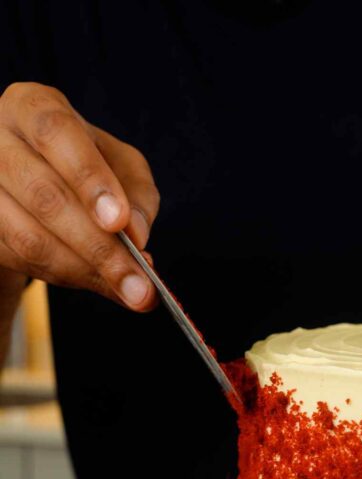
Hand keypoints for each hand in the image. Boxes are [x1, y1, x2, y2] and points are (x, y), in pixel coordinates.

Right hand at [0, 82, 159, 309]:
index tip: (119, 222)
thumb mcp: (120, 165)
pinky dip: (67, 279)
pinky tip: (99, 283)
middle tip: (140, 285)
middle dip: (99, 248)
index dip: (89, 180)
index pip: (55, 134)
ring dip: (84, 273)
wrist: (30, 180)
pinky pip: (23, 262)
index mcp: (32, 106)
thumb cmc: (82, 164)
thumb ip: (137, 195)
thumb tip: (136, 236)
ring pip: (29, 239)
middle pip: (44, 196)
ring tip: (130, 291)